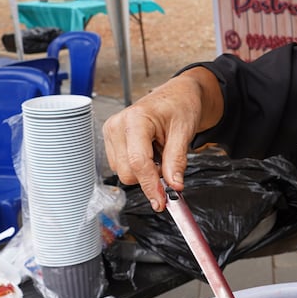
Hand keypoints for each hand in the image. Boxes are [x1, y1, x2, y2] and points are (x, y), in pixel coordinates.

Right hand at [102, 70, 215, 210]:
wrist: (177, 95)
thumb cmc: (180, 106)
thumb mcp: (184, 132)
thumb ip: (176, 160)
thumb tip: (173, 186)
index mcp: (135, 119)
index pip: (138, 161)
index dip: (150, 185)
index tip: (162, 202)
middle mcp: (117, 125)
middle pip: (127, 172)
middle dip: (149, 179)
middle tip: (170, 170)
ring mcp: (112, 133)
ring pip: (123, 173)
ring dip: (144, 173)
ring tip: (160, 154)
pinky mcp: (112, 141)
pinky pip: (122, 167)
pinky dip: (139, 168)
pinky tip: (150, 154)